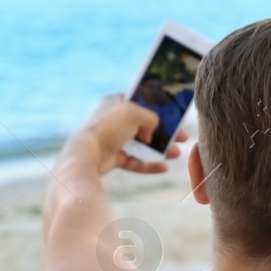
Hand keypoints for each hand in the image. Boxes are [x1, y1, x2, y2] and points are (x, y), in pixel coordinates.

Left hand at [60, 95, 189, 176]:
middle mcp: (113, 120)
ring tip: (177, 154)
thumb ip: (151, 116)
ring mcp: (112, 140)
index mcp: (115, 104)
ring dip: (160, 149)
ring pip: (141, 145)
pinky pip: (134, 161)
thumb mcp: (135, 113)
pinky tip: (164, 167)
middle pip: (144, 125)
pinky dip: (148, 165)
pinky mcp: (112, 158)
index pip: (139, 102)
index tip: (172, 114)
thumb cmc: (109, 128)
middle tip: (182, 137)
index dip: (156, 108)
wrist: (88, 154)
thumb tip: (154, 128)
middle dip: (164, 132)